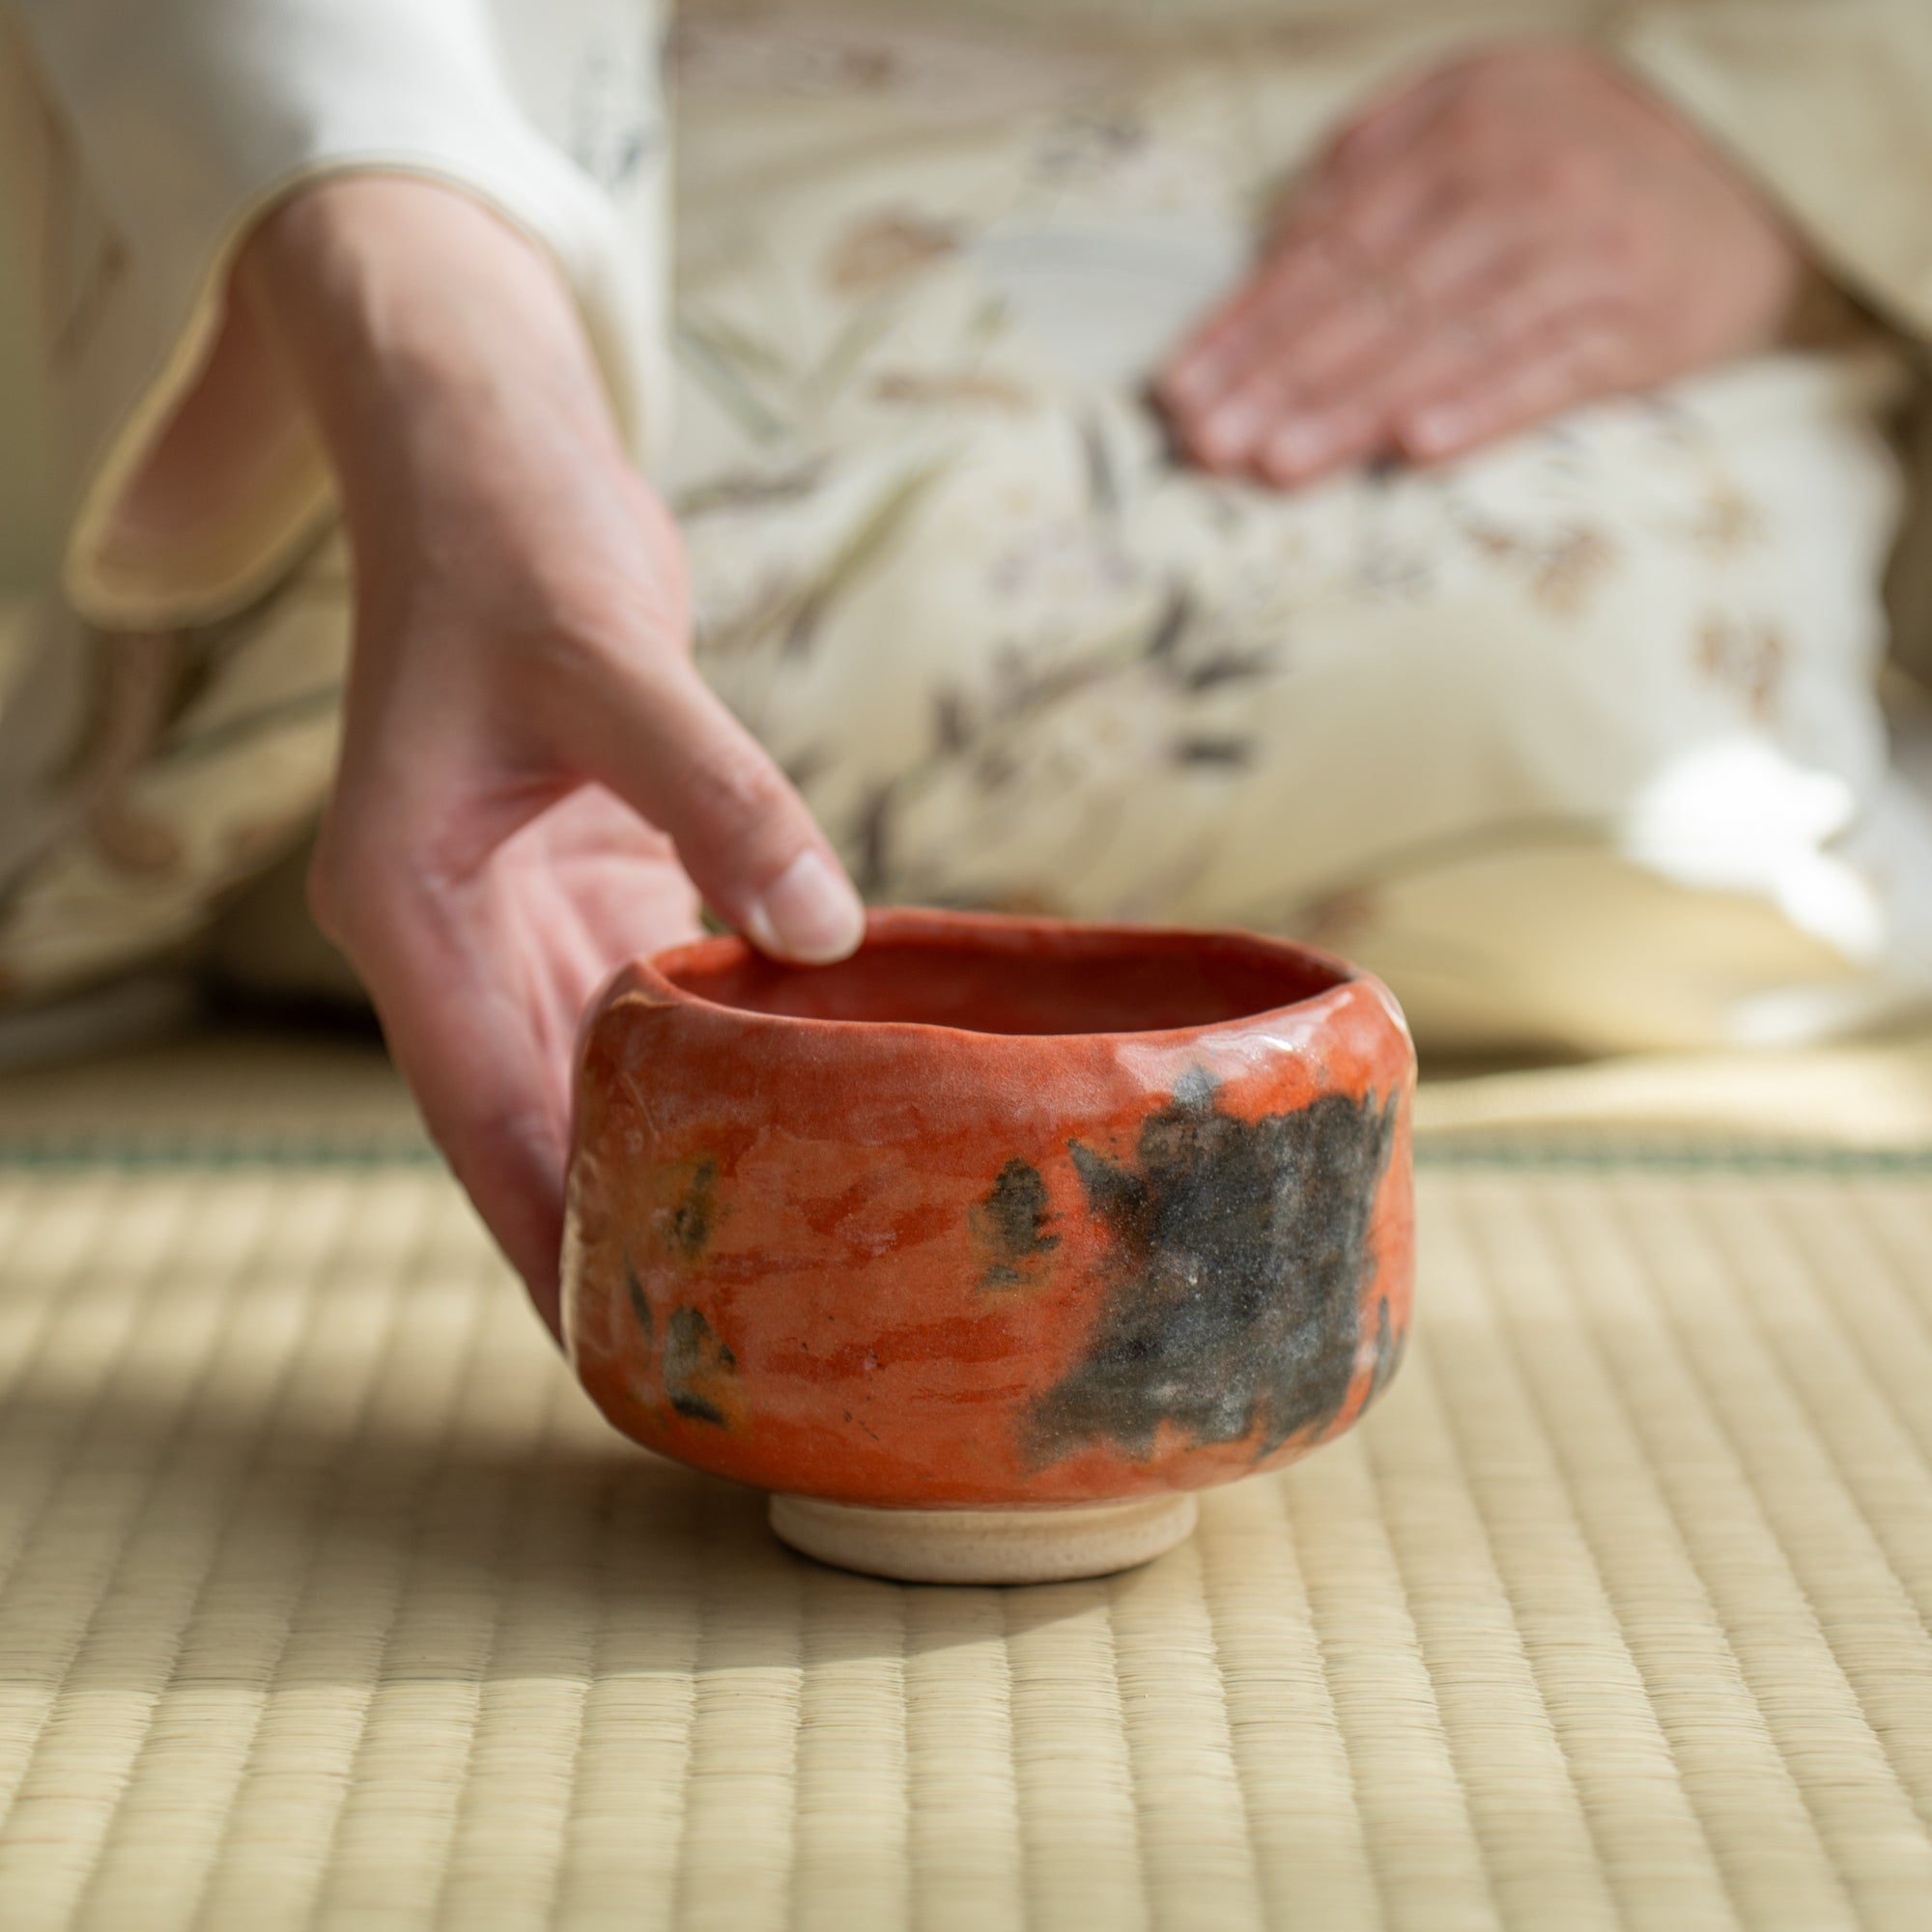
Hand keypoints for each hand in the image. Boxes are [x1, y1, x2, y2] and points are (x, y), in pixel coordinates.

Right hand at [239, 177, 863, 1335]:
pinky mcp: (597, 858)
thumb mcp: (605, 658)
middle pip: (535, 1107)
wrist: (494, 442)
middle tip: (708, 1332)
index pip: (477, 1106)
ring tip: (755, 1245)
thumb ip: (714, 791)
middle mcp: (455, 920)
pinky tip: (793, 1091)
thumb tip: (824, 929)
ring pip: (601, 1053)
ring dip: (666, 1137)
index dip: (541, 1227)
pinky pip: (659, 977)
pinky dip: (718, 1035)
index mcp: (406, 901)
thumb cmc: (510, 533)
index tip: (606, 1344)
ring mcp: (525, 895)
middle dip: (610, 1214)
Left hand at [1157, 43, 1805, 486]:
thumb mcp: (1478, 99)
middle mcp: (1516, 192)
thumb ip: (1373, 153)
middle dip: (1278, 380)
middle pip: (1373, 303)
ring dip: (1354, 410)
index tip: (1183, 389)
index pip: (1327, 248)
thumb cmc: (1581, 144)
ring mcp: (1582, 262)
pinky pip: (1548, 376)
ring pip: (1445, 345)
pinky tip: (1415, 449)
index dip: (1248, 323)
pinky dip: (1483, 410)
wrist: (1760, 161)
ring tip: (1278, 464)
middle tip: (1208, 445)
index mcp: (1460, 134)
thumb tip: (1280, 236)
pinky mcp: (1639, 330)